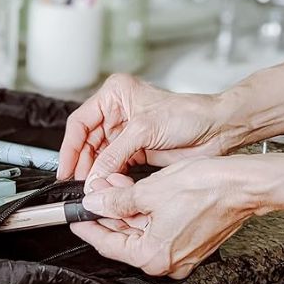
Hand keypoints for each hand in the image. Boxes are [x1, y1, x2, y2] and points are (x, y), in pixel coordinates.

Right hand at [58, 74, 237, 190]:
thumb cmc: (188, 114)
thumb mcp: (144, 130)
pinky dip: (107, 177)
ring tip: (90, 188)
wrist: (218, 129)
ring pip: (98, 156)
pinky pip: (113, 166)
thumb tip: (93, 176)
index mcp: (114, 95)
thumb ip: (114, 154)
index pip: (80, 123)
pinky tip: (104, 187)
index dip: (70, 148)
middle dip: (82, 163)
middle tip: (77, 184)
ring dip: (94, 173)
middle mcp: (116, 113)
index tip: (65, 169)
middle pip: (87, 142)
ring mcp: (125, 134)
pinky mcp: (135, 151)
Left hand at [70, 156, 265, 278]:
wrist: (242, 185)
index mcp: (154, 256)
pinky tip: (131, 189)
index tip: (74, 218)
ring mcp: (179, 252)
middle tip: (93, 192)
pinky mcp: (188, 240)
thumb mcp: (147, 192)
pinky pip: (155, 226)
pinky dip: (141, 209)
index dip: (87, 228)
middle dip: (106, 211)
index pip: (108, 245)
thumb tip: (94, 204)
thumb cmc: (206, 189)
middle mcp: (167, 261)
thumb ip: (115, 201)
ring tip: (111, 183)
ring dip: (123, 206)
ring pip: (139, 228)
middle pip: (123, 237)